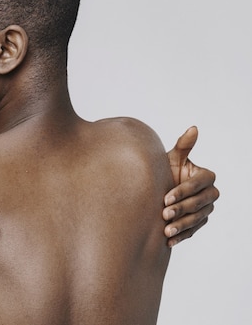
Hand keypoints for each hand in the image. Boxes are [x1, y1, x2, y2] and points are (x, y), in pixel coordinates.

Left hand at [163, 126, 219, 246]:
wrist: (158, 191)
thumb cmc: (166, 170)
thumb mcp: (172, 158)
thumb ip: (184, 146)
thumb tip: (193, 128)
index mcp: (206, 177)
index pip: (198, 185)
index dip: (182, 191)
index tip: (165, 197)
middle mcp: (210, 194)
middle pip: (198, 204)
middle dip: (181, 209)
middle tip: (164, 214)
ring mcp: (206, 210)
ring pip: (196, 219)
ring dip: (181, 226)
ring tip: (165, 231)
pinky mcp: (199, 223)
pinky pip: (192, 232)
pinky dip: (181, 237)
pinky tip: (168, 241)